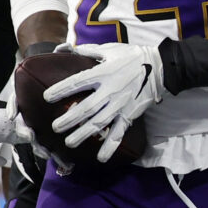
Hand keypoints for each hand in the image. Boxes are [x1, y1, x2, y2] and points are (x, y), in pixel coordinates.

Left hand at [46, 42, 166, 161]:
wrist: (160, 67)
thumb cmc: (133, 57)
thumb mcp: (111, 49)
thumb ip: (89, 51)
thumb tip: (70, 49)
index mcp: (103, 73)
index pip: (78, 82)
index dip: (61, 90)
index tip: (46, 97)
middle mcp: (110, 91)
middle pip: (86, 108)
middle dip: (70, 119)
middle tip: (55, 127)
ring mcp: (120, 105)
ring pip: (99, 123)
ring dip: (83, 134)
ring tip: (69, 143)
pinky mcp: (130, 115)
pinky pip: (119, 133)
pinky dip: (110, 146)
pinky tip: (101, 158)